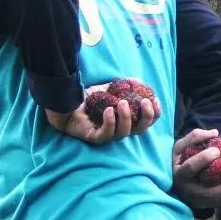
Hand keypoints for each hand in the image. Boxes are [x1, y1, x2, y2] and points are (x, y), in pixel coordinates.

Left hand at [45, 82, 160, 143]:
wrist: (66, 103)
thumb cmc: (88, 99)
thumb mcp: (109, 88)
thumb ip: (125, 85)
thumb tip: (139, 82)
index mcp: (125, 120)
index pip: (145, 121)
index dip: (154, 114)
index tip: (154, 100)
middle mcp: (118, 129)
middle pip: (140, 131)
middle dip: (146, 117)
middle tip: (144, 102)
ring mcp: (106, 135)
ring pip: (123, 133)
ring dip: (126, 117)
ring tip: (121, 102)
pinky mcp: (93, 137)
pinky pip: (106, 135)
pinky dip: (110, 122)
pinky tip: (108, 110)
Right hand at [171, 128, 220, 206]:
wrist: (176, 180)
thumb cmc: (181, 160)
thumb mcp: (180, 148)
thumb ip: (194, 137)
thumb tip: (214, 133)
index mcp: (179, 173)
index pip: (190, 168)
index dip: (203, 159)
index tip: (217, 150)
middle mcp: (186, 189)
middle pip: (203, 192)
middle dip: (220, 187)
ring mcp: (195, 199)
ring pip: (212, 201)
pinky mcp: (203, 204)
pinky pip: (217, 204)